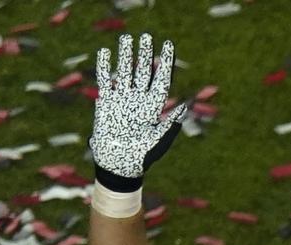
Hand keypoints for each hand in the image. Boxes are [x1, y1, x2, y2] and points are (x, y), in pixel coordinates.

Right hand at [91, 33, 183, 192]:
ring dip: (126, 55)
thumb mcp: (159, 139)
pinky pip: (106, 80)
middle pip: (143, 71)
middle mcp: (139, 100)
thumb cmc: (143, 155)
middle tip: (147, 36)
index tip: (168, 46)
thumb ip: (170, 122)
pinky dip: (105, 66)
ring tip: (127, 38)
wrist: (120, 163)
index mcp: (153, 107)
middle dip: (145, 54)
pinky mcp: (106, 101)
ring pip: (125, 71)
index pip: (161, 80)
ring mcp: (122, 99)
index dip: (165, 64)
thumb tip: (185, 106)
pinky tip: (105, 52)